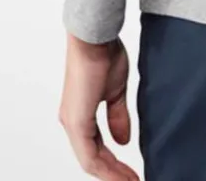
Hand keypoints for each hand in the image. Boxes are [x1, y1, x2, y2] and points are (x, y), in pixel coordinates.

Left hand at [59, 32, 140, 180]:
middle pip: (93, 159)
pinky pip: (89, 155)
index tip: (132, 174)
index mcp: (81, 115)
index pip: (97, 149)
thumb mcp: (116, 91)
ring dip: (112, 174)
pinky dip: (105, 168)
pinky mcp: (77, 122)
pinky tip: (120, 175)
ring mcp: (73, 123)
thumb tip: (122, 141)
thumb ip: (117, 116)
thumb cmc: (104, 54)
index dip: (114, 165)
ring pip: (90, 161)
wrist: (95, 38)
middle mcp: (73, 122)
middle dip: (114, 174)